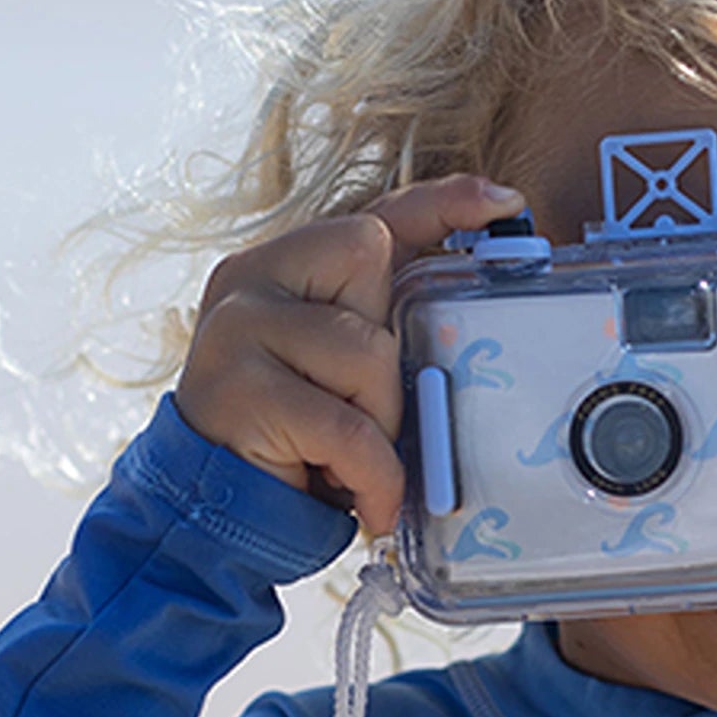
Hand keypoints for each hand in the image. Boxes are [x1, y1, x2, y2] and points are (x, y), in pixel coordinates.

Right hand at [174, 175, 524, 535]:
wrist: (211, 514)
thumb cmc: (297, 443)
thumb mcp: (349, 376)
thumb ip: (388, 334)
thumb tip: (471, 320)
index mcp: (285, 266)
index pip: (375, 217)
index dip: (443, 204)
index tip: (505, 202)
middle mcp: (251, 277)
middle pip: (371, 262)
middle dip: (392, 353)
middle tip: (366, 414)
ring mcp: (237, 326)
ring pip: (367, 350)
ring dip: (380, 422)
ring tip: (351, 464)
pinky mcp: (237, 388)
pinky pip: (347, 426)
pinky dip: (373, 474)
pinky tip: (367, 501)